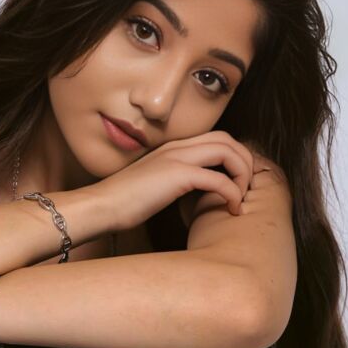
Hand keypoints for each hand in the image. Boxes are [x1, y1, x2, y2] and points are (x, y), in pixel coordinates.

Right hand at [91, 129, 255, 231]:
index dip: (234, 158)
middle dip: (245, 161)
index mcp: (172, 148)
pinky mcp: (177, 175)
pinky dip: (232, 193)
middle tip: (246, 188)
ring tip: (241, 196)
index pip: (216, 139)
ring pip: (228, 151)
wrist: (101, 206)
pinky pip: (219, 178)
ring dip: (242, 173)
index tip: (237, 182)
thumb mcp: (154, 184)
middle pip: (228, 139)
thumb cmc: (123, 202)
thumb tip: (194, 192)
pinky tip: (231, 209)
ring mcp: (177, 158)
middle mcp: (177, 147)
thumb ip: (175, 180)